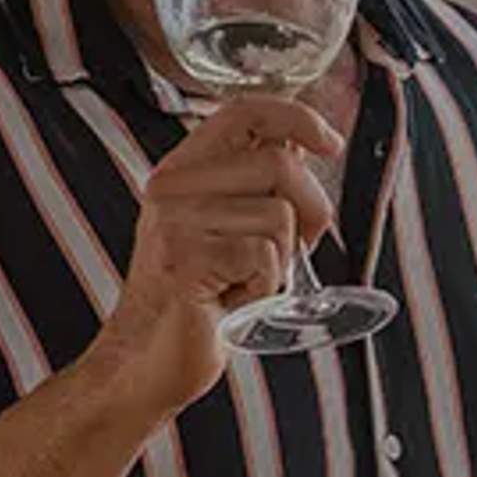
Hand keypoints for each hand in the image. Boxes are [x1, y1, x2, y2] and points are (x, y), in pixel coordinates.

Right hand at [86, 96, 340, 415]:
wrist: (146, 364)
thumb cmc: (198, 303)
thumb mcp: (226, 230)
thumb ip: (256, 187)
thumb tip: (308, 150)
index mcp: (181, 172)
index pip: (244, 112)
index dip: (297, 118)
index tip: (330, 144)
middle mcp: (171, 187)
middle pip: (279, 165)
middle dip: (309, 213)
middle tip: (281, 257)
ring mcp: (174, 221)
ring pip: (280, 216)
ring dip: (278, 263)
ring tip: (238, 285)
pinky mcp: (186, 258)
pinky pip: (265, 257)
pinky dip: (262, 289)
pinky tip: (229, 304)